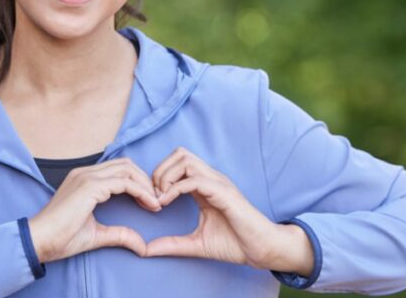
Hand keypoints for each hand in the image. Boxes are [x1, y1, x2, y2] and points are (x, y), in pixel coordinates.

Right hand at [28, 158, 161, 261]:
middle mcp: (86, 173)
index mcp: (85, 179)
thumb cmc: (61, 238)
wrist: (39, 240)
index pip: (119, 170)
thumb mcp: (97, 235)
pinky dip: (141, 191)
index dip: (139, 183)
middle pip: (126, 165)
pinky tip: (149, 204)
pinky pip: (124, 182)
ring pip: (127, 169)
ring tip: (156, 202)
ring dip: (146, 184)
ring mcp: (87, 176)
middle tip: (157, 200)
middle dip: (146, 180)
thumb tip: (142, 246)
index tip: (151, 202)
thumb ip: (120, 235)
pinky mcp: (90, 186)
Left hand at [145, 147, 314, 275]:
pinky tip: (165, 203)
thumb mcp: (195, 244)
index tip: (149, 201)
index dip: (158, 177)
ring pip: (185, 160)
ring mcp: (218, 183)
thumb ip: (172, 244)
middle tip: (153, 196)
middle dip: (160, 171)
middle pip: (180, 154)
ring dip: (166, 176)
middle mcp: (211, 179)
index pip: (178, 164)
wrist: (261, 251)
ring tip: (160, 199)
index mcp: (205, 186)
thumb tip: (145, 250)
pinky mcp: (224, 193)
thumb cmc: (235, 244)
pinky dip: (175, 188)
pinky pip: (194, 180)